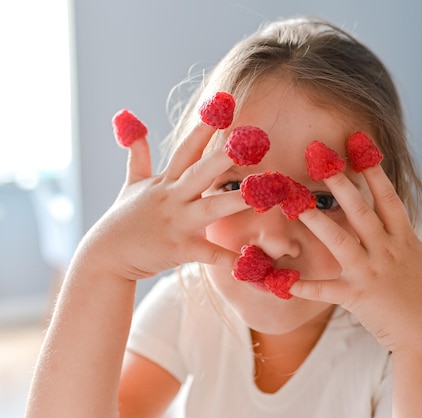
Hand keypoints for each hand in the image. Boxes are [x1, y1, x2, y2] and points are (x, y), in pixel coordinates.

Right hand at [78, 122, 247, 280]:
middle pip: (200, 172)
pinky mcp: (178, 249)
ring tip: (261, 194)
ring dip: (235, 201)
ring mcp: (176, 223)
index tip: (222, 105)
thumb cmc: (123, 219)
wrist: (105, 257)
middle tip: (249, 141)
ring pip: (210, 208)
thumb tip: (131, 123)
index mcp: (165, 182)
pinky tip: (247, 260)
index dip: (204, 127)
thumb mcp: (131, 183)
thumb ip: (138, 154)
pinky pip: (207, 253)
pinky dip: (226, 258)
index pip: (186, 149)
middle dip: (223, 156)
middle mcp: (172, 198)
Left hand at [289, 165, 421, 351]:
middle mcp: (386, 252)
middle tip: (321, 159)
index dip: (374, 173)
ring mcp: (370, 273)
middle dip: (340, 183)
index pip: (389, 199)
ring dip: (316, 220)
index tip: (361, 149)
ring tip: (295, 203)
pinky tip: (284, 281)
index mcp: (406, 241)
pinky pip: (326, 290)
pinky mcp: (357, 297)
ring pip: (339, 240)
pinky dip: (305, 287)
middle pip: (360, 210)